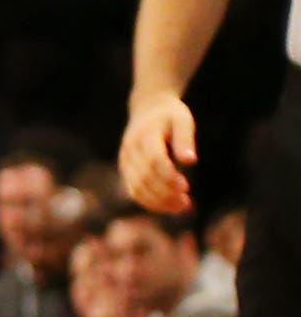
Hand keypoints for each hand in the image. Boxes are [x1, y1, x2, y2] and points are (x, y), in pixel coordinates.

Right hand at [121, 90, 195, 215]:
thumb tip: (190, 161)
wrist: (147, 108)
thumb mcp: (183, 119)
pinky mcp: (126, 169)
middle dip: (165, 194)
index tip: (187, 187)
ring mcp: (125, 160)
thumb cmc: (170, 115)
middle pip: (144, 178)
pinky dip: (150, 202)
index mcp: (145, 135)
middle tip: (187, 204)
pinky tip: (169, 206)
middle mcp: (130, 149)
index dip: (169, 176)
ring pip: (137, 188)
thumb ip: (185, 139)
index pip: (154, 160)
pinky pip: (134, 190)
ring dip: (158, 202)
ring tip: (181, 208)